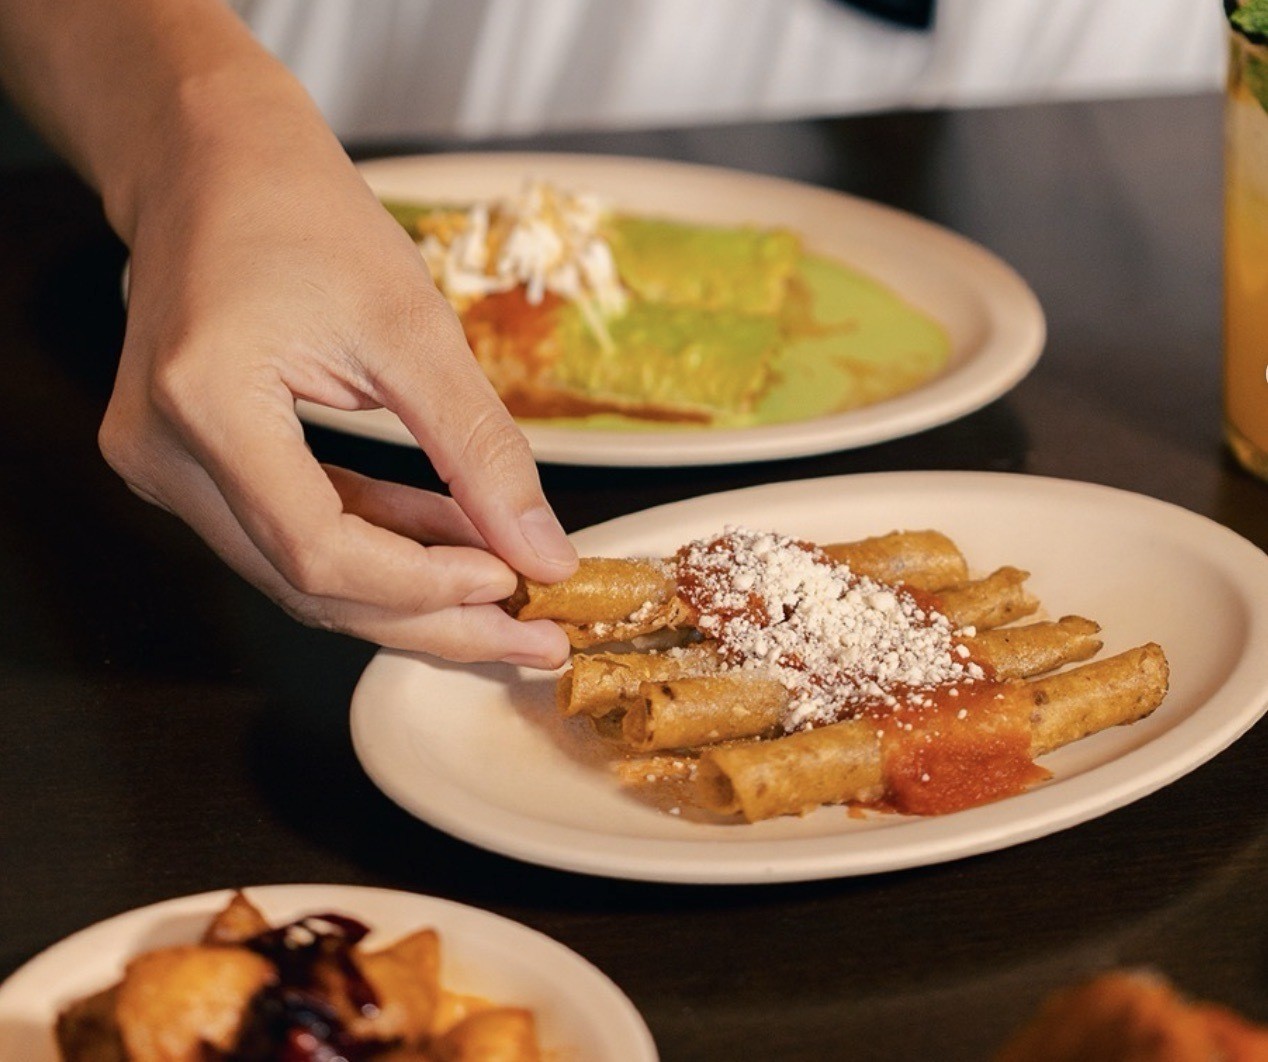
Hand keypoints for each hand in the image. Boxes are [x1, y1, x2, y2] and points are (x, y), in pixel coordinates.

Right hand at [98, 97, 576, 666]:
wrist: (214, 162)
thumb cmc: (302, 214)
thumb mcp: (412, 325)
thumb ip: (479, 450)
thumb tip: (542, 552)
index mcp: (204, 402)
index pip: (319, 551)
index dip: (424, 586)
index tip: (513, 583)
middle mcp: (161, 452)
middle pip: (308, 585)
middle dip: (431, 621)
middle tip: (530, 641)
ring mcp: (165, 466)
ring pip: (301, 574)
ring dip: (410, 592)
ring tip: (507, 597)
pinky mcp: (191, 466)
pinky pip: (292, 533)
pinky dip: (376, 547)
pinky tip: (453, 549)